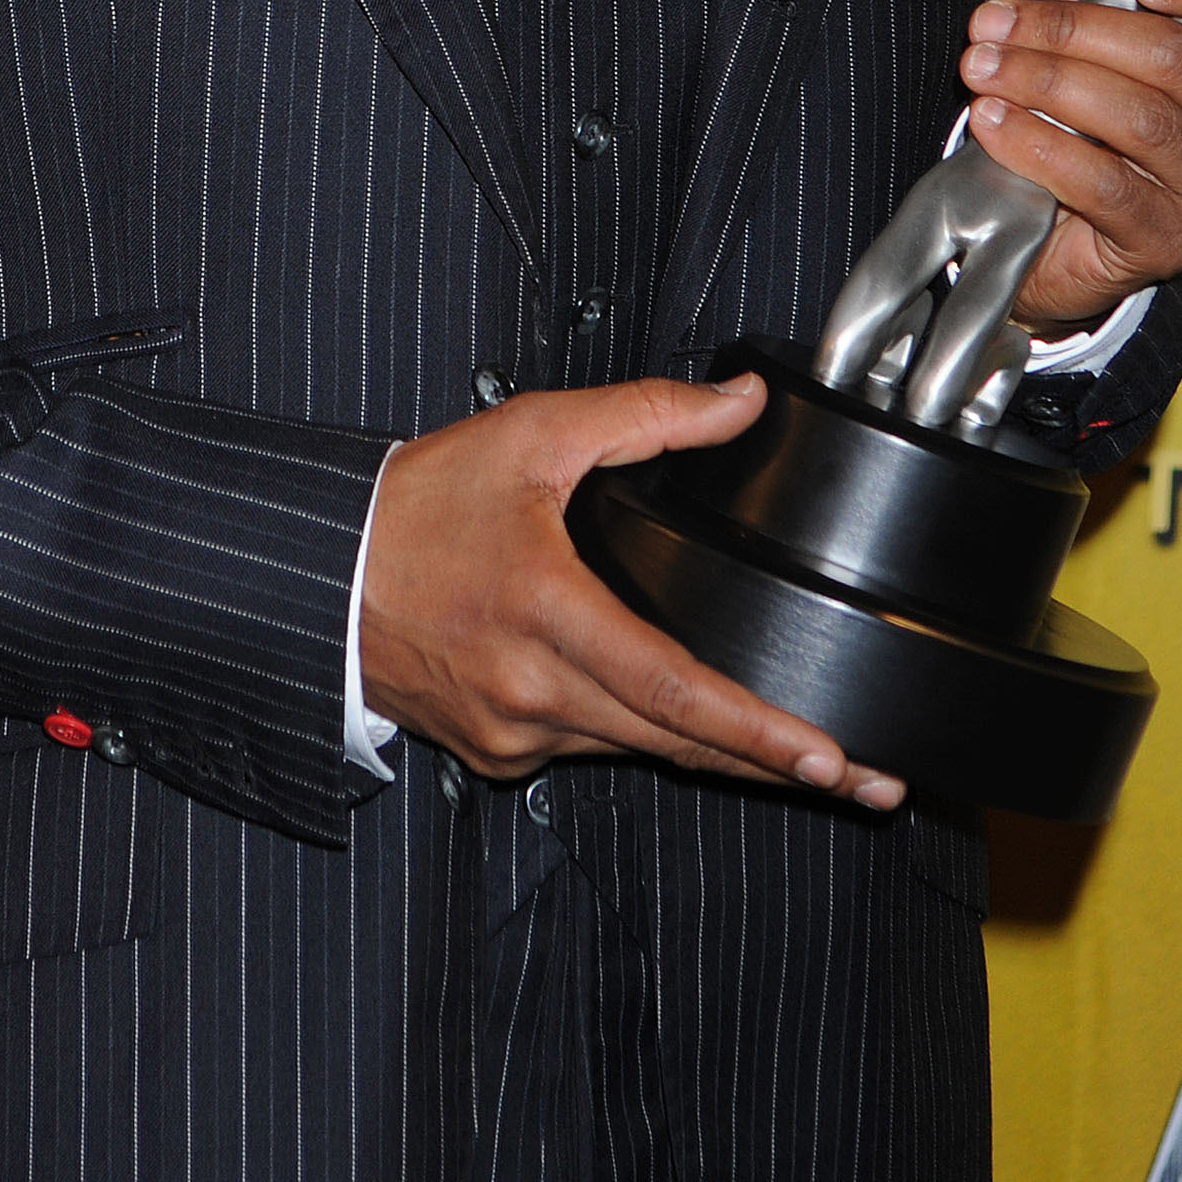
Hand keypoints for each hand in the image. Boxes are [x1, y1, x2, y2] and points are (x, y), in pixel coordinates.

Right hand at [359, 375, 903, 807]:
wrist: (316, 575)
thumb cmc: (412, 507)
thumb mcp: (532, 434)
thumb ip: (645, 414)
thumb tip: (739, 404)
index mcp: (547, 612)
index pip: (673, 689)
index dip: (757, 730)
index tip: (827, 756)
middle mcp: (533, 691)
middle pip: (678, 744)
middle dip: (780, 765)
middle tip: (864, 777)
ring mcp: (515, 734)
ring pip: (641, 751)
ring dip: (719, 755)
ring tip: (798, 756)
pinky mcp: (499, 754)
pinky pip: (593, 748)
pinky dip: (642, 734)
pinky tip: (679, 720)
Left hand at [962, 0, 1181, 327]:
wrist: (1033, 221)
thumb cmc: (1073, 96)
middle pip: (1179, 62)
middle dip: (1072, 32)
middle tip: (991, 23)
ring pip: (1143, 120)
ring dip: (1048, 84)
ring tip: (981, 69)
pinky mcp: (1166, 241)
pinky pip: (1108, 186)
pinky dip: (1041, 147)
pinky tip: (993, 126)